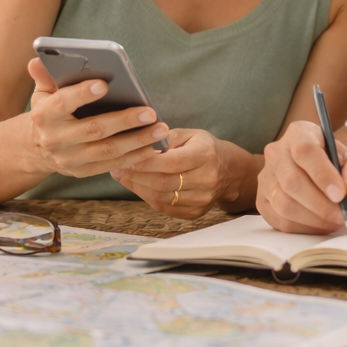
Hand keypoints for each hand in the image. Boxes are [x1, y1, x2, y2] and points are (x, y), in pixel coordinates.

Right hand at [25, 58, 168, 177]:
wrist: (36, 148)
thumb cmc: (49, 111)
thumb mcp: (43, 92)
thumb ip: (46, 76)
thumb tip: (38, 59)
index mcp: (44, 115)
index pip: (62, 103)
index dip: (82, 94)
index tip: (104, 84)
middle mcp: (55, 139)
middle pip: (94, 129)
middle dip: (124, 120)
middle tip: (149, 112)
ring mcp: (69, 159)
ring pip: (107, 150)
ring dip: (137, 140)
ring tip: (160, 128)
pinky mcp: (82, 171)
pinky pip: (112, 164)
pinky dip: (134, 156)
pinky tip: (153, 146)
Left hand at [113, 129, 231, 218]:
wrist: (229, 170)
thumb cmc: (204, 148)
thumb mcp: (189, 134)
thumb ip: (165, 138)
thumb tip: (139, 147)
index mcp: (205, 154)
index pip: (171, 162)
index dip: (146, 162)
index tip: (127, 158)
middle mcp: (207, 179)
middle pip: (164, 182)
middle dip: (136, 176)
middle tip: (118, 168)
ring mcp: (202, 199)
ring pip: (161, 198)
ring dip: (138, 188)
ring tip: (124, 177)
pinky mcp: (196, 212)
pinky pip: (165, 208)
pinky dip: (147, 198)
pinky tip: (138, 187)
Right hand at [257, 120, 346, 233]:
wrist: (329, 182)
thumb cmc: (342, 170)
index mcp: (300, 133)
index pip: (304, 150)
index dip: (322, 174)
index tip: (340, 195)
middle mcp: (276, 152)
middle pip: (291, 180)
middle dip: (320, 204)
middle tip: (342, 215)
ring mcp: (266, 177)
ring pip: (283, 203)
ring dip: (313, 219)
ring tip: (335, 221)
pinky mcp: (262, 200)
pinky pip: (279, 220)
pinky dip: (303, 229)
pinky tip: (320, 225)